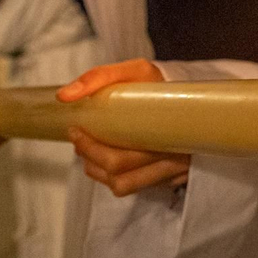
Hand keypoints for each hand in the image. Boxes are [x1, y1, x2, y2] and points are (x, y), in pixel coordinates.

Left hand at [59, 60, 190, 196]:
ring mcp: (171, 172)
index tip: (76, 129)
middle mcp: (173, 159)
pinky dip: (111, 175)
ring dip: (97, 170)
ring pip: (124, 185)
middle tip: (77, 137)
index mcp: (167, 133)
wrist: (193, 97)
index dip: (91, 149)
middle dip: (89, 156)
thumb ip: (100, 77)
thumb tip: (65, 96)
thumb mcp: (136, 71)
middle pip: (120, 172)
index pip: (122, 158)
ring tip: (88, 150)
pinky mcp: (168, 178)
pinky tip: (105, 157)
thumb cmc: (161, 85)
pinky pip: (133, 186)